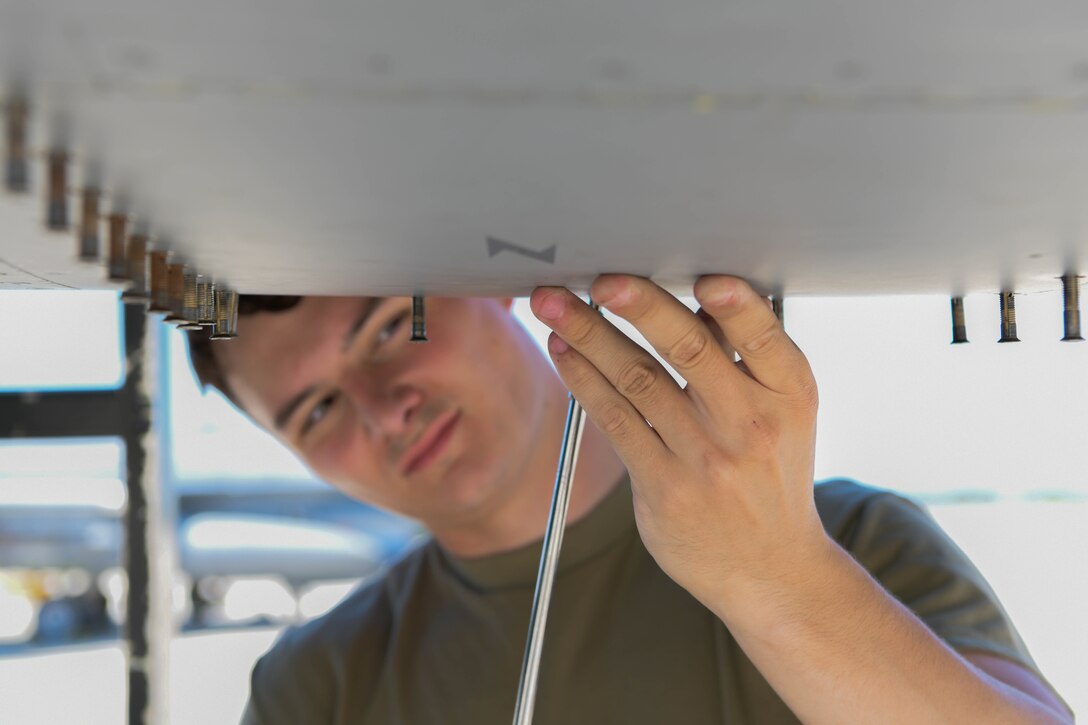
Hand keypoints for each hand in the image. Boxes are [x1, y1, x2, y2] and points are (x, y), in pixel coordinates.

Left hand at [530, 275, 829, 617]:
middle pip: (688, 350)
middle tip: (601, 279)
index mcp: (790, 394)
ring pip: (638, 380)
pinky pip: (616, 420)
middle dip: (640, 306)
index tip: (704, 278)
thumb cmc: (770, 474)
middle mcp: (751, 424)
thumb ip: (744, 358)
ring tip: (554, 304)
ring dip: (589, 335)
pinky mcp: (664, 487)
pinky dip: (583, 380)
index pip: (763, 338)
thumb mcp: (783, 415)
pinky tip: (563, 352)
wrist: (771, 569)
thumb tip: (697, 293)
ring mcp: (706, 459)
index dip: (735, 305)